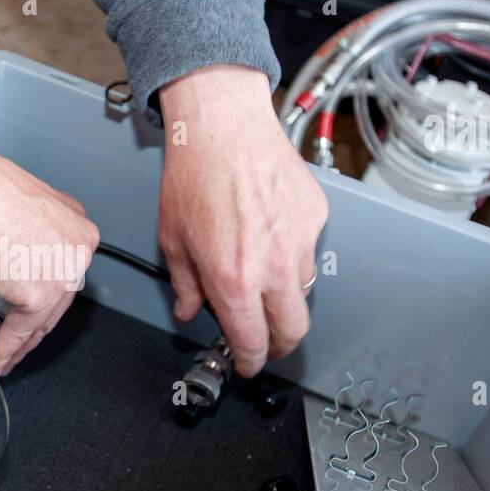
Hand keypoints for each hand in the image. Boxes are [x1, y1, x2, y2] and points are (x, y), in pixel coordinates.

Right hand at [0, 125, 98, 376]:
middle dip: (32, 325)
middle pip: (57, 300)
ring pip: (42, 320)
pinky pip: (20, 330)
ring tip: (3, 355)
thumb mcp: (19, 216)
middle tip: (16, 340)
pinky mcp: (40, 295)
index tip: (30, 307)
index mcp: (77, 226)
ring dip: (20, 343)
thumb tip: (7, 277)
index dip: (43, 295)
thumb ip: (23, 249)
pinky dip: (6, 347)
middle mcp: (79, 250)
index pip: (63, 272)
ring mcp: (63, 274)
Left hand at [157, 65, 327, 376]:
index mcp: (233, 280)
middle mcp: (272, 268)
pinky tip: (270, 235)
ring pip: (303, 291)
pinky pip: (309, 251)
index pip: (253, 343)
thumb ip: (185, 285)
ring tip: (261, 276)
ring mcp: (300, 243)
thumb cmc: (194, 176)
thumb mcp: (173, 240)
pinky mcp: (316, 218)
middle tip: (264, 339)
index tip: (247, 363)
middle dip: (278, 343)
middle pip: (293, 332)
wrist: (223, 127)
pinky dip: (293, 254)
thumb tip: (190, 309)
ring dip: (284, 296)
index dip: (250, 362)